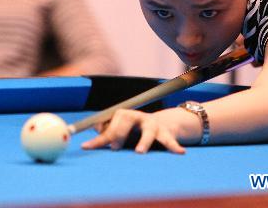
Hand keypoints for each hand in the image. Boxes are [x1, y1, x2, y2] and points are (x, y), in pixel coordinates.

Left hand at [81, 108, 202, 153]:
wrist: (162, 124)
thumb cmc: (134, 130)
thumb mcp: (119, 129)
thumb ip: (106, 131)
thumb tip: (94, 129)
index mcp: (124, 115)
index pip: (109, 123)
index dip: (99, 136)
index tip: (87, 147)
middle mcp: (138, 117)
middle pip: (127, 120)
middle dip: (119, 133)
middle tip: (114, 147)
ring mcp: (153, 125)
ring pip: (148, 132)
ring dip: (143, 141)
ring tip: (140, 152)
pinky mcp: (166, 133)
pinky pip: (169, 140)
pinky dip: (174, 146)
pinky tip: (180, 153)